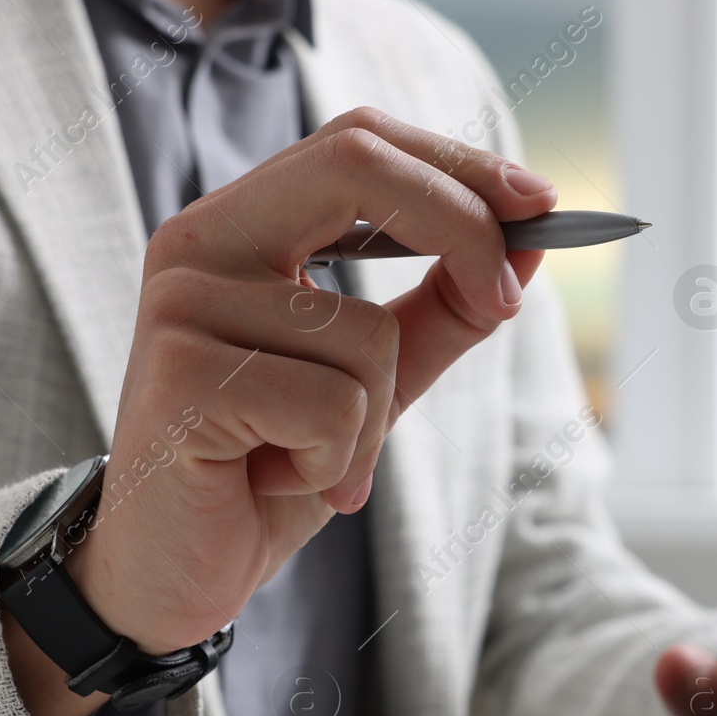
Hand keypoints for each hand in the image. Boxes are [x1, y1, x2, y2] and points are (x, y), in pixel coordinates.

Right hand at [5, 107, 556, 715]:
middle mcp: (199, 242)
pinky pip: (332, 406)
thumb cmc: (268, 468)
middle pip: (356, 166)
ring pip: (365, 333)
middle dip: (461, 227)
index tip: (541, 203)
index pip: (359, 143)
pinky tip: (275, 480)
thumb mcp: (377, 382)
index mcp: (241, 225)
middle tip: (506, 301)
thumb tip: (527, 243)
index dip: (458, 166)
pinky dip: (336, 463)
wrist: (175, 573)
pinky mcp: (182, 376)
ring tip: (309, 459)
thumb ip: (441, 310)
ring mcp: (182, 305)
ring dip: (373, 422)